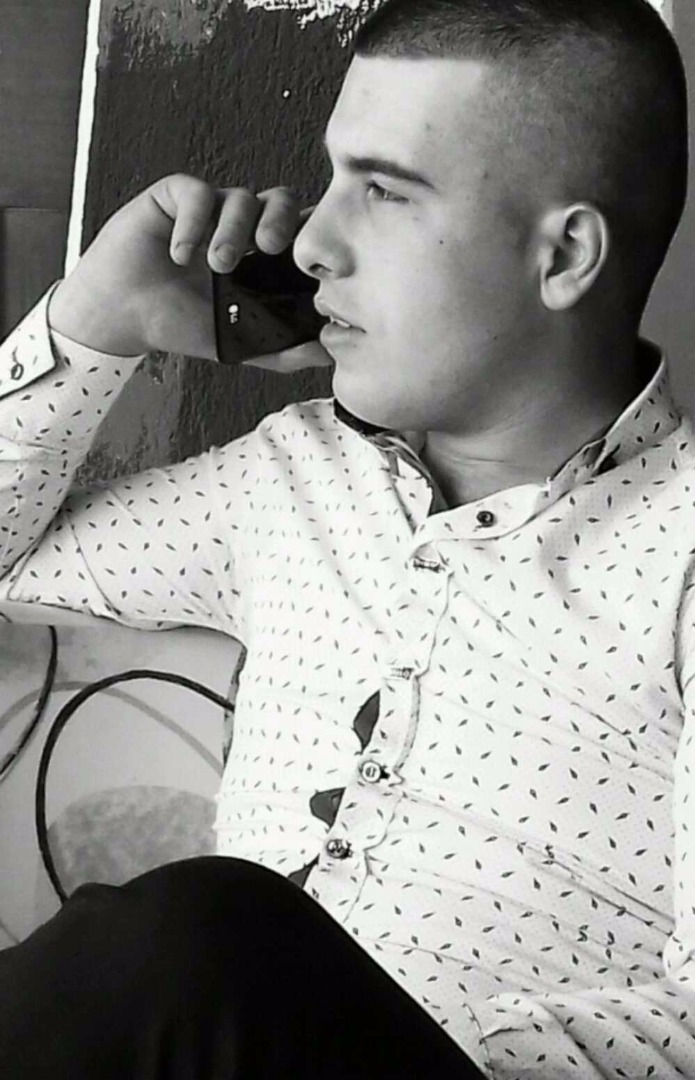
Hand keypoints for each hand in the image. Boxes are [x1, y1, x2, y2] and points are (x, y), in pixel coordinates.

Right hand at [48, 175, 330, 370]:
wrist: (124, 317)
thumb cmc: (179, 325)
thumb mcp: (239, 345)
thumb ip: (283, 351)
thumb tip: (329, 355)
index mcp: (262, 256)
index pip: (299, 229)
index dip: (309, 234)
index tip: (307, 260)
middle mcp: (240, 226)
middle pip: (280, 200)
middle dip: (281, 220)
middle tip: (269, 248)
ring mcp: (209, 209)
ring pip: (240, 197)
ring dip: (233, 230)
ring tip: (216, 266)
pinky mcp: (174, 197)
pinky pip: (197, 192)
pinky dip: (194, 223)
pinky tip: (180, 255)